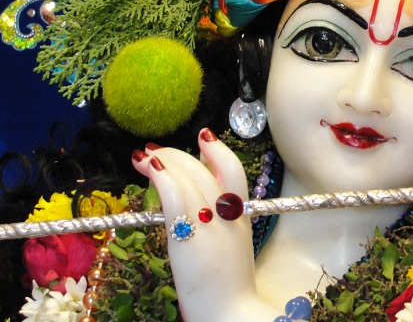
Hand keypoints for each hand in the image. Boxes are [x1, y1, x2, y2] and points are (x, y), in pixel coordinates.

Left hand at [132, 129, 272, 321]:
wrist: (231, 314)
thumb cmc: (228, 291)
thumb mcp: (232, 251)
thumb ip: (218, 228)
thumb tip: (195, 213)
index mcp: (240, 218)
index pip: (233, 172)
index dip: (217, 151)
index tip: (203, 138)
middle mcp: (227, 216)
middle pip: (205, 170)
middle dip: (179, 154)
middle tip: (155, 151)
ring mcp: (209, 225)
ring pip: (188, 178)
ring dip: (165, 161)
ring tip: (143, 157)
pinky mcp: (188, 238)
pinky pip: (175, 197)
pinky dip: (163, 178)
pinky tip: (150, 169)